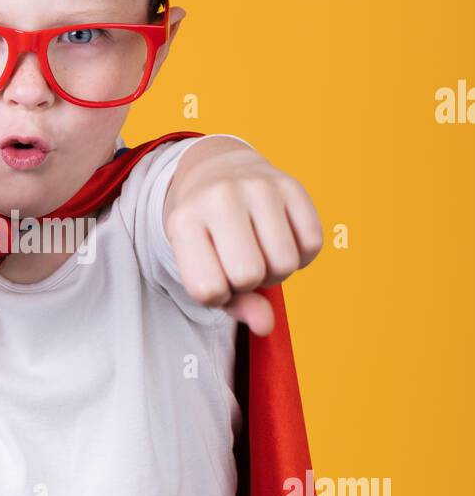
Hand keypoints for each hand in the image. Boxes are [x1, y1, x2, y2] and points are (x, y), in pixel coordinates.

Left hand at [162, 138, 323, 335]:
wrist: (218, 170)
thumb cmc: (207, 231)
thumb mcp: (200, 265)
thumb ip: (231, 304)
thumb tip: (265, 325)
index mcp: (184, 220)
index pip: (208, 289)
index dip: (217, 294)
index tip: (213, 275)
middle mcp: (219, 197)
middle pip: (249, 276)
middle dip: (249, 282)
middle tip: (240, 262)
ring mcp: (258, 186)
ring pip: (284, 263)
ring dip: (277, 270)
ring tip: (261, 251)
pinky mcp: (292, 184)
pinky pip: (312, 243)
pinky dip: (301, 253)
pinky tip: (283, 238)